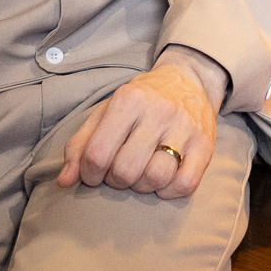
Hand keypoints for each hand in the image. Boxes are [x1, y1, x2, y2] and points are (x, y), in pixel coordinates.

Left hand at [57, 46, 226, 199]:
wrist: (189, 79)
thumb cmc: (141, 101)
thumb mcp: (105, 112)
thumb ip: (80, 145)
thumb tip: (65, 181)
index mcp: (128, 100)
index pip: (97, 154)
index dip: (89, 174)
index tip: (94, 173)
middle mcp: (159, 111)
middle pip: (126, 170)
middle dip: (116, 181)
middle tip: (119, 173)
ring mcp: (185, 128)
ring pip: (155, 178)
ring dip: (142, 187)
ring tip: (140, 175)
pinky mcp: (205, 145)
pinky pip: (184, 184)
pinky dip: (168, 191)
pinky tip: (162, 181)